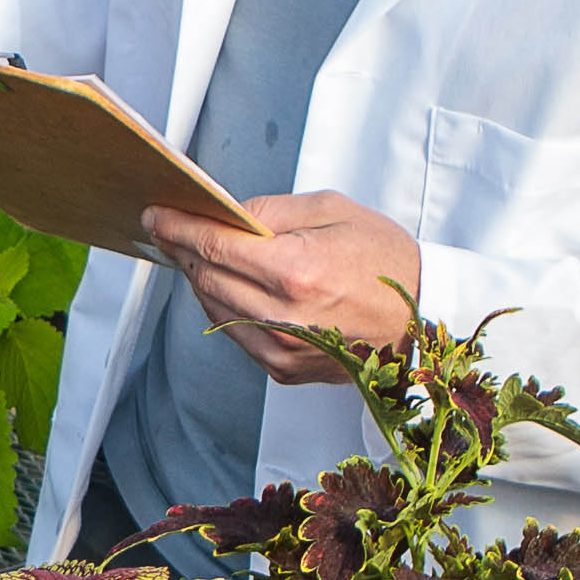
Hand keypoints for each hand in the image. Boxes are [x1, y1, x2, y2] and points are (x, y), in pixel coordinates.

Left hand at [144, 193, 426, 385]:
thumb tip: (225, 216)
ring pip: (214, 306)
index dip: (177, 228)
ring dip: (201, 277)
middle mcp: (283, 317)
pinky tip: (230, 284)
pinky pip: (235, 332)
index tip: (155, 215)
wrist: (424, 320)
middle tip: (173, 227)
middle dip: (184, 249)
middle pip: (207, 277)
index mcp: (296, 271)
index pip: (214, 246)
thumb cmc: (387, 261)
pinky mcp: (283, 369)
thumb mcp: (334, 211)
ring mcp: (281, 349)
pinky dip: (225, 304)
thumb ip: (271, 211)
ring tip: (199, 252)